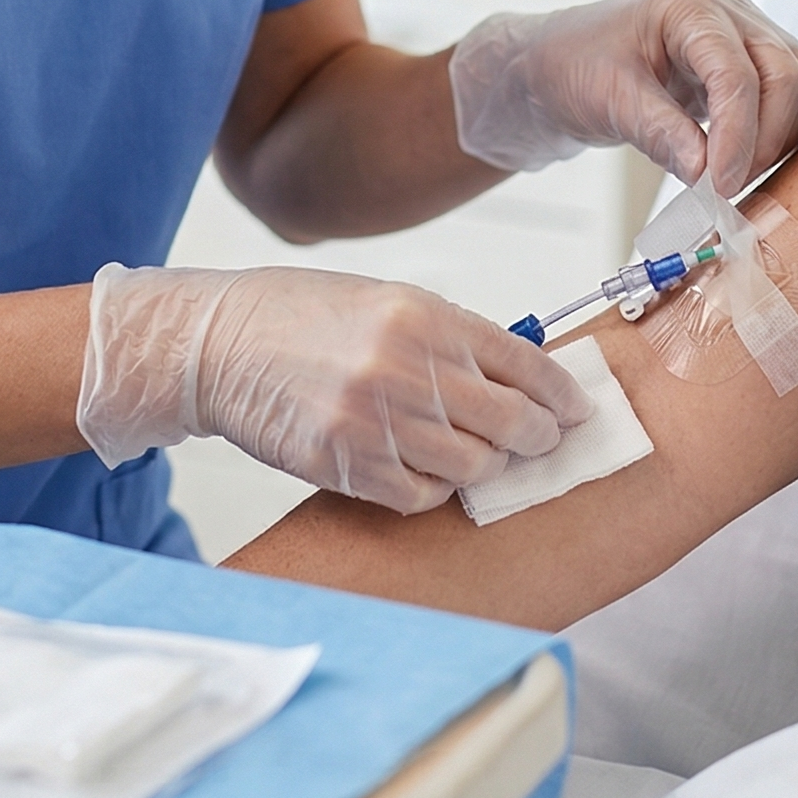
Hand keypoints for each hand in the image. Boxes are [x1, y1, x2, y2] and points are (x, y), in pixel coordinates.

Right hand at [78, 262, 594, 513]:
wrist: (220, 344)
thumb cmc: (302, 316)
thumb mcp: (386, 300)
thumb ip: (452, 336)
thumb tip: (522, 375)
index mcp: (425, 316)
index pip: (526, 364)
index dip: (562, 395)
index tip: (577, 412)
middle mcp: (408, 368)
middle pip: (513, 424)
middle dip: (538, 438)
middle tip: (541, 442)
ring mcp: (377, 421)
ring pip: (474, 468)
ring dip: (485, 466)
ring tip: (477, 455)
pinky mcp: (347, 465)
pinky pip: (422, 497)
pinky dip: (435, 490)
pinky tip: (426, 470)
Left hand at [447, 0, 797, 194]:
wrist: (559, 64)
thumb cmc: (574, 68)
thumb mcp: (609, 101)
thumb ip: (660, 134)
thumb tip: (708, 177)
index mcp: (688, 6)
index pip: (736, 72)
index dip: (737, 135)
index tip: (720, 186)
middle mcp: (727, 10)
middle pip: (787, 73)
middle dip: (767, 137)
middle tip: (726, 187)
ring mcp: (745, 32)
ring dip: (780, 136)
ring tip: (733, 177)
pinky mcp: (750, 60)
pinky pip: (790, 94)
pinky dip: (779, 131)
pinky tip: (745, 162)